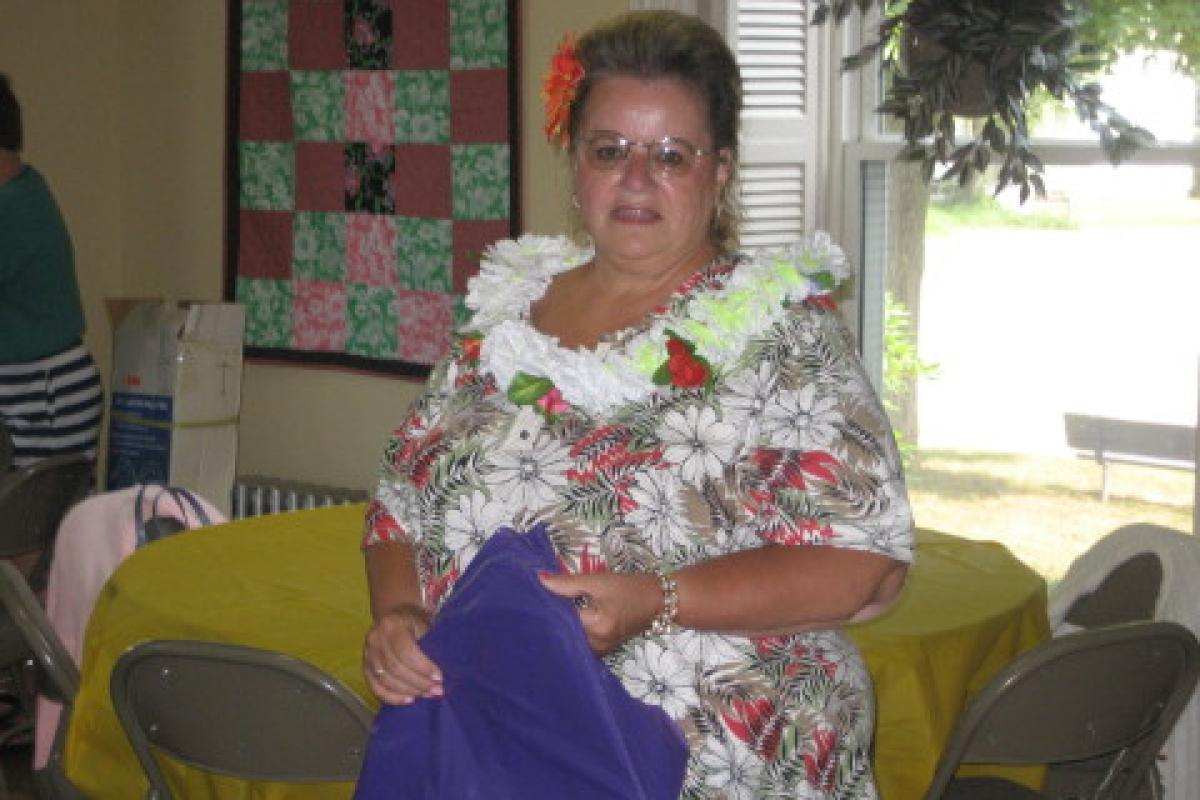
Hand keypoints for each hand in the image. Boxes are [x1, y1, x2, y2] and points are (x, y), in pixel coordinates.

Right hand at [362, 602, 441, 704]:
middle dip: (418, 682)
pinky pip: (375, 687)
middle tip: (437, 690)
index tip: (439, 677)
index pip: (405, 651)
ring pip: (385, 680)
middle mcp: (375, 639)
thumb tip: (441, 674)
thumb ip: (430, 645)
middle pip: (395, 668)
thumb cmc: (416, 621)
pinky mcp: (365, 667)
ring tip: (427, 695)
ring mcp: (367, 654)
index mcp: (391, 624)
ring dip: (409, 691)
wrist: (395, 614)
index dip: (423, 667)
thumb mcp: (425, 624)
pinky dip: (392, 697)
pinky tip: (408, 700)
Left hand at [539, 570, 660, 653]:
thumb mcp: (598, 581)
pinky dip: (574, 631)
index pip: (561, 620)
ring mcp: (601, 650)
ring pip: (572, 639)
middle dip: (553, 620)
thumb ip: (567, 583)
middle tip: (537, 606)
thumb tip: (540, 580)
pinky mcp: (603, 649)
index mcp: (596, 627)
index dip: (548, 608)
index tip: (535, 598)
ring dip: (563, 627)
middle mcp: (597, 644)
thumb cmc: (630, 588)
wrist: (659, 600)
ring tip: (550, 612)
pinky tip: (567, 620)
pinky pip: (582, 642)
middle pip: (565, 634)